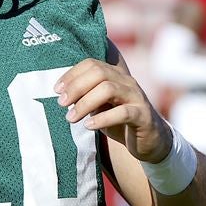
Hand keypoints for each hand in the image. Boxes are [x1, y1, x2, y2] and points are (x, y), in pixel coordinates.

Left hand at [57, 58, 172, 163]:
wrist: (149, 141)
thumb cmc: (119, 121)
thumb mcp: (100, 107)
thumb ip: (85, 97)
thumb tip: (62, 95)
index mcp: (116, 75)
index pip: (92, 64)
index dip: (72, 74)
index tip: (56, 90)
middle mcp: (127, 81)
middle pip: (99, 73)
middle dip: (76, 87)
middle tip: (61, 103)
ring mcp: (136, 97)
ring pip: (109, 89)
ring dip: (85, 103)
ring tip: (71, 118)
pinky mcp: (143, 115)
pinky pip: (123, 113)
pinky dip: (103, 118)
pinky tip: (89, 126)